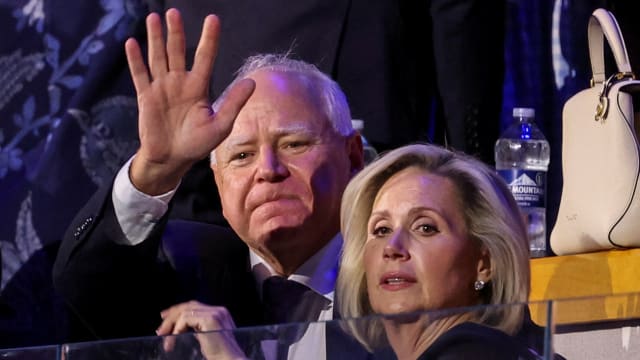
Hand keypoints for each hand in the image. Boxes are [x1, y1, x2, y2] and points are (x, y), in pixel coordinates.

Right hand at [125, 8, 254, 194]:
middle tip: (174, 12)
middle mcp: (179, 83)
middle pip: (177, 52)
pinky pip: (140, 75)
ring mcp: (162, 88)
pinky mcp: (146, 98)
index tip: (213, 19)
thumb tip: (251, 82)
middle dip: (176, 32)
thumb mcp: (220, 126)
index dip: (209, 39)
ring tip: (154, 17)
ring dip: (155, 38)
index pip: (205, 58)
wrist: (172, 160)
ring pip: (158, 58)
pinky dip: (135, 60)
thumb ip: (234, 103)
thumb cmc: (197, 144)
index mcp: (198, 88)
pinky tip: (132, 42)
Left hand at [157, 300, 246, 359]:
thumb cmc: (220, 356)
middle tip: (160, 330)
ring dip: (171, 325)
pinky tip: (172, 340)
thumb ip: (198, 330)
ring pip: (185, 311)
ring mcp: (215, 313)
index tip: (164, 319)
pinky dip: (176, 329)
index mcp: (220, 313)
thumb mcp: (207, 339)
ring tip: (164, 338)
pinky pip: (186, 319)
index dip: (178, 311)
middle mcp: (219, 310)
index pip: (194, 306)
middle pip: (189, 306)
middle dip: (171, 316)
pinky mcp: (210, 319)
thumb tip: (180, 327)